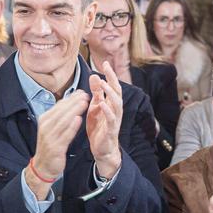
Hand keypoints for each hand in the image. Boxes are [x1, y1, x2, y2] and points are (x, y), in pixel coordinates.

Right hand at [29, 90, 89, 185]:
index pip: (59, 106)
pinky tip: (78, 119)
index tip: (82, 92)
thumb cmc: (51, 145)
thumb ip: (60, 117)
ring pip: (63, 121)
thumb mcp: (52, 128)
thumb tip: (70, 102)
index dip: (71, 98)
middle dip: (74, 102)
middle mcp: (46, 127)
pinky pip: (64, 135)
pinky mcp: (55, 147)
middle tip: (86, 95)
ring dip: (74, 111)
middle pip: (61, 111)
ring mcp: (49, 137)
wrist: (44, 166)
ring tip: (85, 103)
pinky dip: (71, 127)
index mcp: (45, 120)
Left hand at [86, 62, 123, 179]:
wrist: (102, 149)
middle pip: (117, 91)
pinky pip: (111, 118)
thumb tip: (94, 75)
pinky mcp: (111, 129)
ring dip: (110, 93)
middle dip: (112, 79)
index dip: (109, 74)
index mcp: (111, 104)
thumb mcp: (95, 107)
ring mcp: (114, 119)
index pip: (113, 85)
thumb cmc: (99, 128)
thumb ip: (96, 93)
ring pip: (117, 103)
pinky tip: (102, 103)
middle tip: (106, 68)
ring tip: (103, 83)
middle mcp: (116, 110)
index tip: (105, 63)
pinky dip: (108, 110)